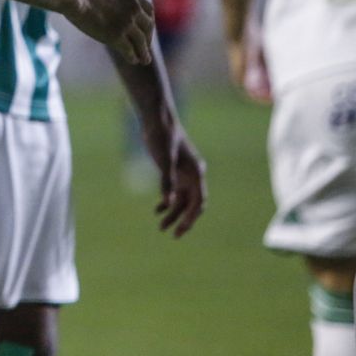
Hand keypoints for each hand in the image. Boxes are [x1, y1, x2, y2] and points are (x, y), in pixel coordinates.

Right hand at [69, 0, 154, 65]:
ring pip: (141, 41)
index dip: (147, 21)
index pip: (147, 10)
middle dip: (148, 37)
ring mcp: (126, 22)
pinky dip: (132, 56)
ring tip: (144, 60)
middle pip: (148, 26)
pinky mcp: (116, 36)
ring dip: (143, 52)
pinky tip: (132, 60)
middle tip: (145, 46)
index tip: (144, 28)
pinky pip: (129, 50)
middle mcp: (134, 8)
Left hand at [139, 117, 207, 237]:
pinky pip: (174, 192)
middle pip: (191, 204)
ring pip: (182, 200)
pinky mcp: (174, 171)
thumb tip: (169, 202)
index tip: (181, 229)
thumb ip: (166, 180)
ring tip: (161, 227)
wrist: (156, 120)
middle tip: (173, 235)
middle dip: (183, 220)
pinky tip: (158, 210)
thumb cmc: (161, 136)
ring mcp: (183, 174)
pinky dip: (167, 202)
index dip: (192, 217)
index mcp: (196, 172)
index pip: (199, 201)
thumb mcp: (163, 158)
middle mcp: (193, 175)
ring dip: (173, 213)